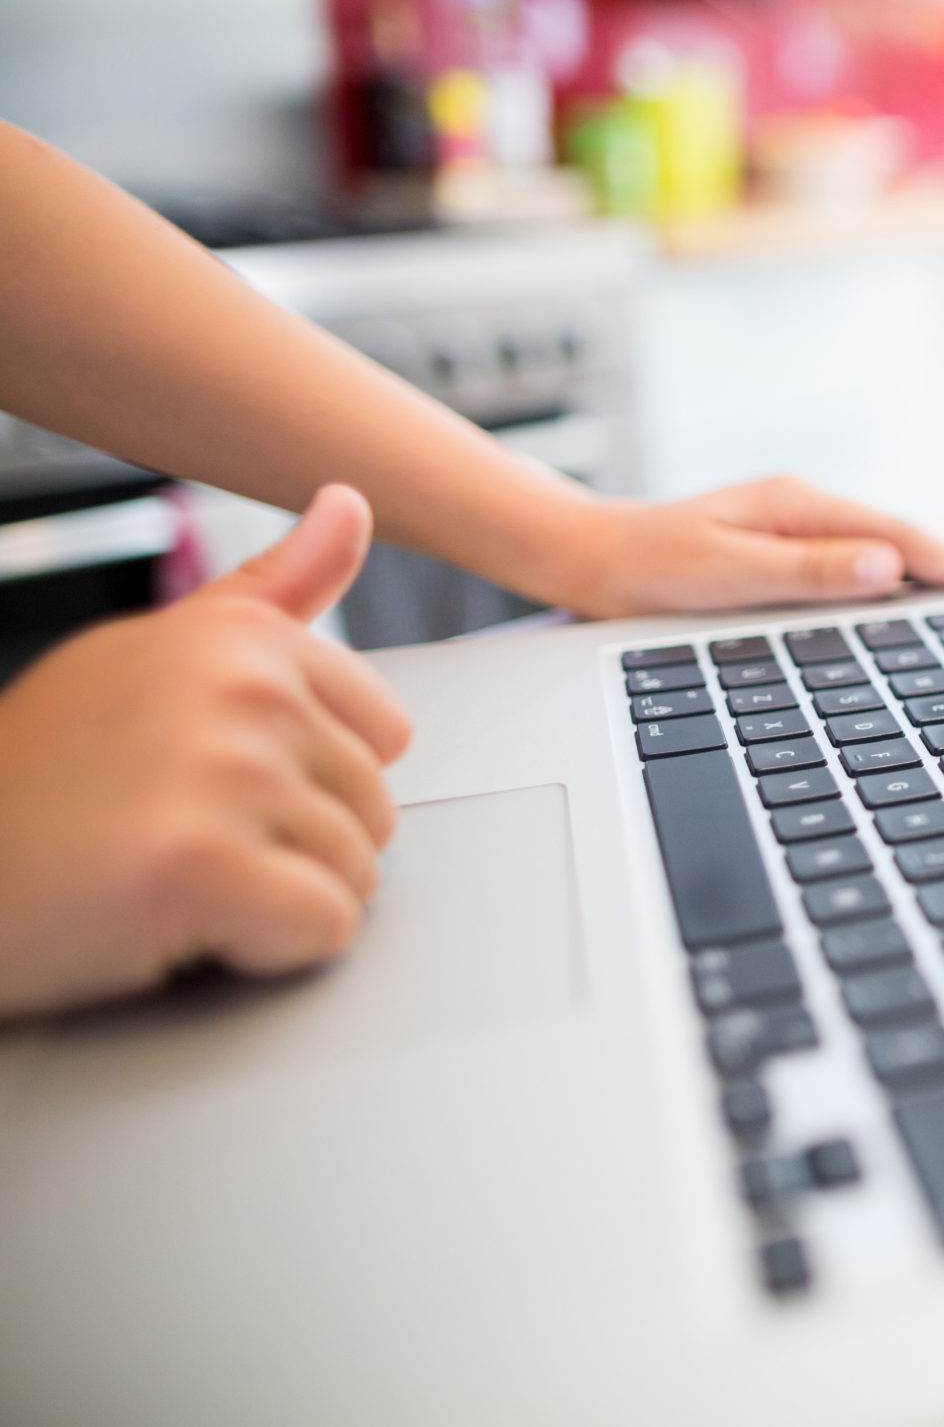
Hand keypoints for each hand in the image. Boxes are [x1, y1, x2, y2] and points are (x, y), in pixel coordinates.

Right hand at [0, 484, 409, 1018]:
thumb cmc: (46, 778)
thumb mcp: (156, 656)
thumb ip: (271, 590)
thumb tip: (351, 504)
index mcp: (244, 636)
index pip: (385, 735)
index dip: (306, 782)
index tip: (211, 781)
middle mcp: (241, 688)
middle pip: (375, 809)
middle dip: (291, 846)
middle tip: (177, 835)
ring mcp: (222, 772)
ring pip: (356, 874)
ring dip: (273, 902)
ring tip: (172, 874)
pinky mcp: (199, 864)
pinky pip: (324, 929)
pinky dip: (264, 950)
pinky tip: (181, 921)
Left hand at [546, 477, 943, 618]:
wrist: (583, 557)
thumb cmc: (645, 569)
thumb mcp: (725, 574)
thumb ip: (805, 571)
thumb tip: (882, 567)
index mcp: (796, 506)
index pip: (892, 535)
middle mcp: (800, 508)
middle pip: (893, 535)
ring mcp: (790, 524)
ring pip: (873, 546)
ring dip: (920, 567)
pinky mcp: (777, 545)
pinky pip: (847, 558)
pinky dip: (884, 574)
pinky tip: (896, 594)